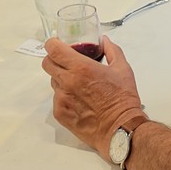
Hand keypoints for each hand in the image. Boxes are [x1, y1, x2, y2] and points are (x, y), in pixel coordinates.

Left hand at [42, 37, 143, 158]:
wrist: (120, 128)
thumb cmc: (123, 98)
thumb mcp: (123, 69)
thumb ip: (112, 50)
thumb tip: (104, 40)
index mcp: (81, 68)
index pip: (53, 49)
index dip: (52, 44)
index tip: (57, 44)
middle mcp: (67, 82)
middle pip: (47, 63)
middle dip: (54, 59)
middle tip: (67, 62)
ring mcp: (61, 98)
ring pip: (53, 81)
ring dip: (61, 78)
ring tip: (79, 85)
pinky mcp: (60, 113)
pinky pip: (57, 98)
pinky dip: (65, 96)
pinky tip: (79, 101)